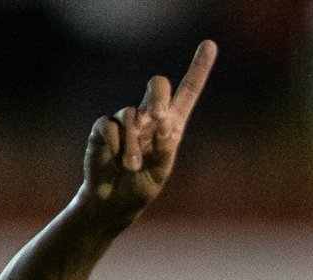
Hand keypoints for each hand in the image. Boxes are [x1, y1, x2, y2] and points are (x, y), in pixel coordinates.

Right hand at [80, 40, 217, 215]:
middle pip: (158, 86)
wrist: (113, 202)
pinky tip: (115, 159)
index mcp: (171, 126)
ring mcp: (125, 121)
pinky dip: (115, 143)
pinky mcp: (103, 129)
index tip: (209, 45)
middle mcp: (149, 117)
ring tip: (131, 166)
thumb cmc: (141, 186)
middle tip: (159, 117)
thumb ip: (165, 149)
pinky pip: (109, 125)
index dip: (198, 69)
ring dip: (134, 143)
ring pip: (132, 115)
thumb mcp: (160, 172)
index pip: (187, 92)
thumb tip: (161, 123)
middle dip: (159, 96)